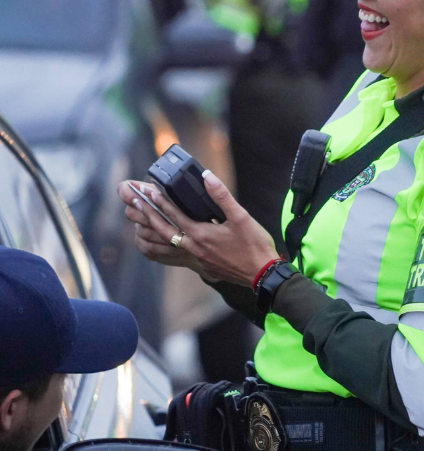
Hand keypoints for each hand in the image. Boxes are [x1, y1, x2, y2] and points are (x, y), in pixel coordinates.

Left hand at [116, 172, 278, 285]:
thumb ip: (222, 196)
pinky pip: (179, 252)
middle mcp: (194, 247)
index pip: (175, 215)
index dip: (160, 202)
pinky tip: (170, 239)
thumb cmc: (253, 245)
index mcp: (201, 234)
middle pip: (164, 230)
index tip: (148, 191)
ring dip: (155, 230)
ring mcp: (198, 258)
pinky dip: (168, 243)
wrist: (262, 274)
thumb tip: (207, 177)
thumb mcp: (241, 217)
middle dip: (148, 215)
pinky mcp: (204, 265)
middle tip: (135, 203)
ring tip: (145, 220)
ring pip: (170, 243)